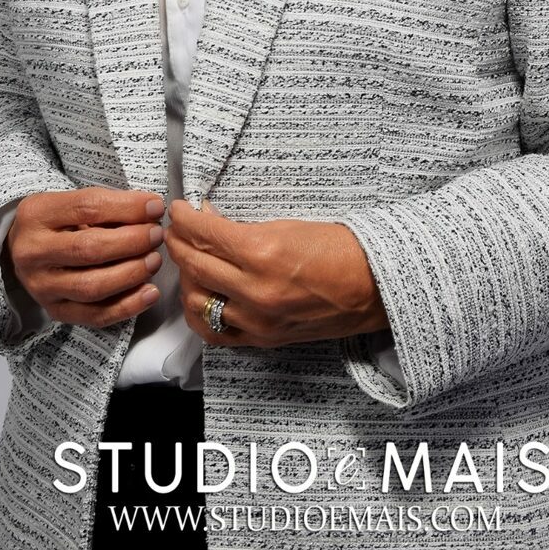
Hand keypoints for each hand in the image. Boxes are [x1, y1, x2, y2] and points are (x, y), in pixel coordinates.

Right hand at [4, 187, 165, 328]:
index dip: (127, 207)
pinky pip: (94, 316)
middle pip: (89, 249)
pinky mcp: (54, 311)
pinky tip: (149, 292)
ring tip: (154, 260)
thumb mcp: (70, 202)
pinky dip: (127, 306)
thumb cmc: (57, 221)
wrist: (22, 248)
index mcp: (37, 214)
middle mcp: (33, 252)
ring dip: (131, 273)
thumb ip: (106, 205)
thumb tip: (150, 210)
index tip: (155, 207)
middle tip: (156, 235)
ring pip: (92, 286)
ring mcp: (41, 286)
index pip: (88, 207)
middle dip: (132, 242)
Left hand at [165, 198, 389, 347]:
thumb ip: (243, 229)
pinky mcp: (263, 339)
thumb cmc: (338, 248)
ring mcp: (257, 320)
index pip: (205, 234)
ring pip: (197, 301)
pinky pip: (215, 332)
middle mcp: (255, 290)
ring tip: (190, 260)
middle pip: (195, 265)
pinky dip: (201, 312)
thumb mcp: (287, 225)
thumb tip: (208, 220)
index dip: (184, 219)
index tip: (177, 210)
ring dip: (187, 277)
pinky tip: (200, 295)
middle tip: (175, 230)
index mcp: (263, 253)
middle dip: (178, 243)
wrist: (373, 286)